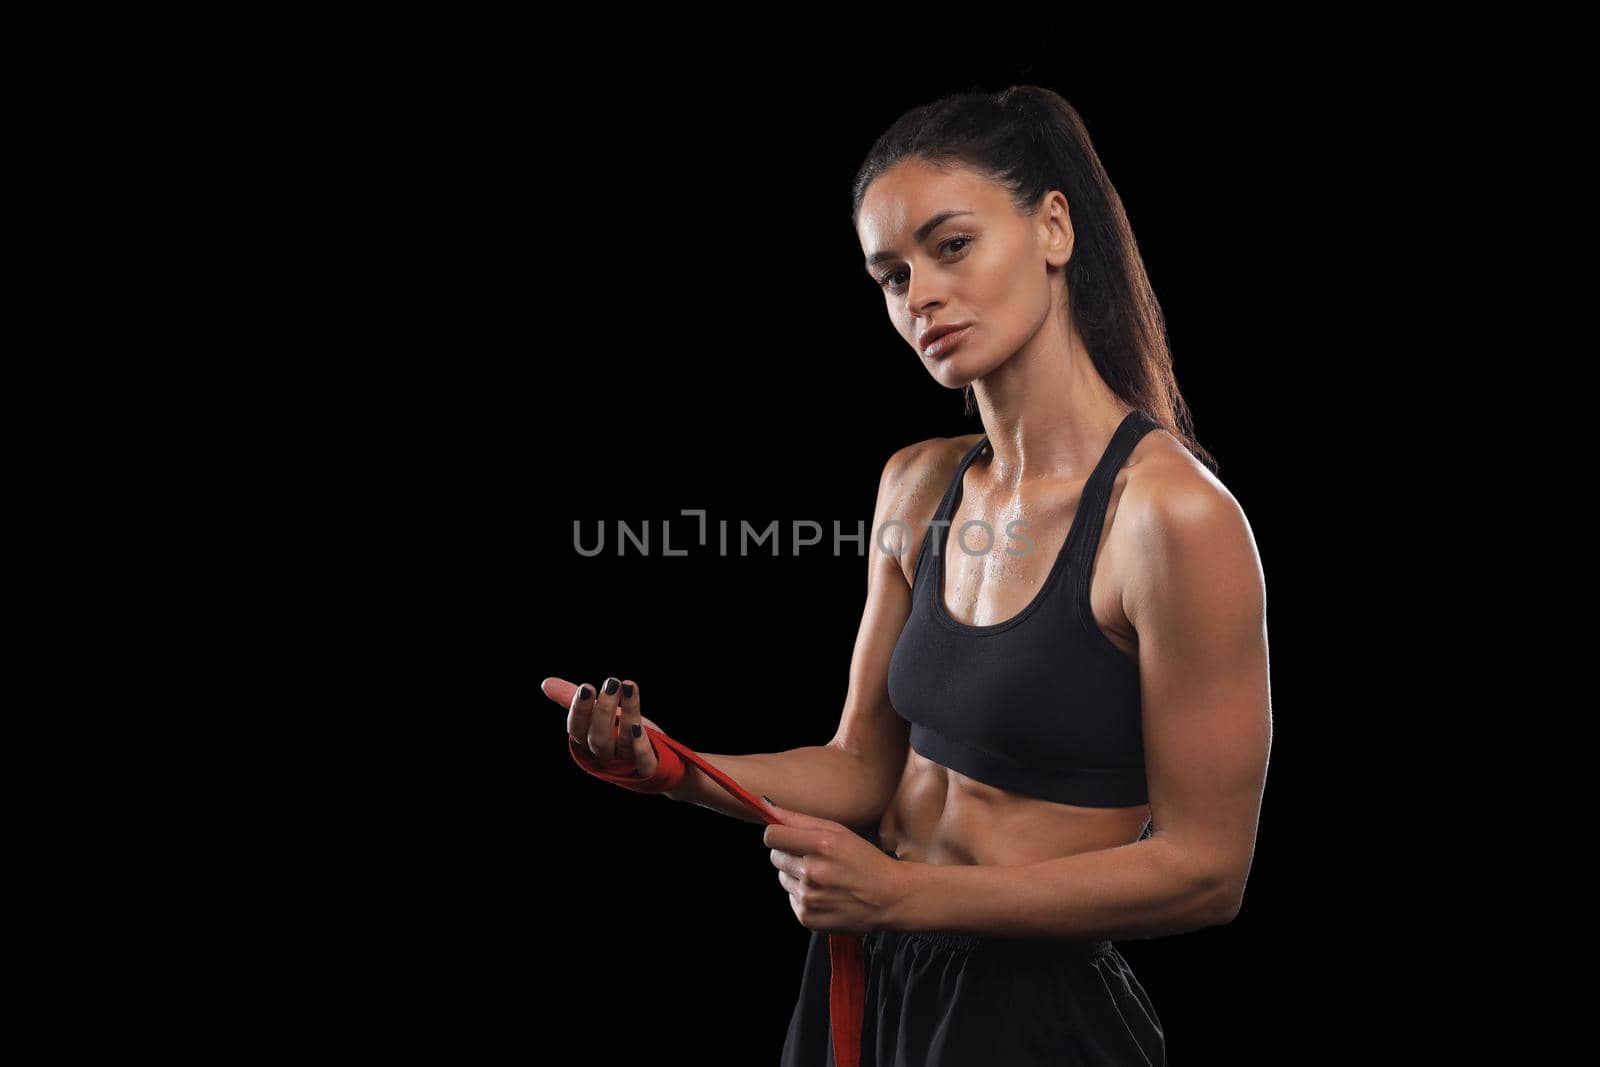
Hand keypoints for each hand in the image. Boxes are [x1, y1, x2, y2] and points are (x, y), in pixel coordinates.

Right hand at [542, 675, 664, 776]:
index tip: (586, 687)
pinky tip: (640, 728)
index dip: (580, 710)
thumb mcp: (597, 713)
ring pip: (624, 742)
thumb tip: (546, 683)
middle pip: (599, 737)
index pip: (577, 729)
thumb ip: (574, 699)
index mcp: (587, 742)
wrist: (655, 758)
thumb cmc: (618, 731)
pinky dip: (641, 748)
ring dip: (629, 714)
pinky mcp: (648, 769)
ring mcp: (626, 763)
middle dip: (603, 710)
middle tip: (611, 683)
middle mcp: (604, 754)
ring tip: (629, 686)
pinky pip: (644, 762)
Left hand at [762, 800, 910, 935]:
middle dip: (789, 854)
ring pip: (783, 879)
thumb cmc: (865, 860)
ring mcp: (809, 897)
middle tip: (814, 857)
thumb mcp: (839, 831)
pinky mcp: (807, 917)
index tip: (786, 837)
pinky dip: (804, 896)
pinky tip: (826, 894)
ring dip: (797, 876)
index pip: (772, 837)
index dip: (777, 835)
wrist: (890, 898)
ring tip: (824, 877)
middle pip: (775, 857)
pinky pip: (792, 899)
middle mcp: (813, 872)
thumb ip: (800, 820)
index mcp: (822, 845)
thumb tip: (767, 807)